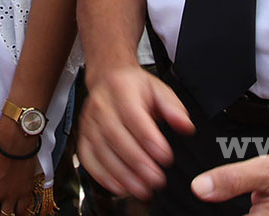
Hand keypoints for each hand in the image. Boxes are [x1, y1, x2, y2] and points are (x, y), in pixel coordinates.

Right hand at [78, 65, 192, 198]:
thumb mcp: (158, 89)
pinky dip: (102, 176)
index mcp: (121, 89)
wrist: (107, 79)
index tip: (166, 157)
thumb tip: (185, 126)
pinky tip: (119, 187)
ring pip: (101, 151)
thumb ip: (173, 108)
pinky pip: (88, 159)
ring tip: (142, 189)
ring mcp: (89, 122)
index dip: (149, 140)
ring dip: (122, 174)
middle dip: (137, 162)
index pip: (133, 116)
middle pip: (115, 136)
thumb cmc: (134, 86)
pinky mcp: (83, 136)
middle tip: (156, 179)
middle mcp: (101, 105)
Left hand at [190, 153, 268, 215]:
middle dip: (232, 207)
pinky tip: (262, 202)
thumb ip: (232, 180)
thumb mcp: (267, 170)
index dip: (212, 210)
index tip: (213, 202)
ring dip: (249, 208)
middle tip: (253, 193)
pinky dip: (256, 210)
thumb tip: (200, 188)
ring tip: (259, 196)